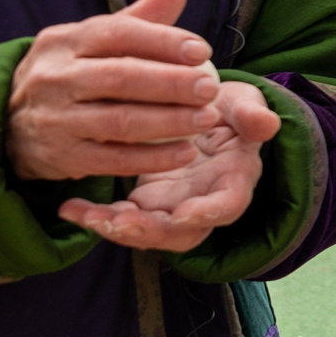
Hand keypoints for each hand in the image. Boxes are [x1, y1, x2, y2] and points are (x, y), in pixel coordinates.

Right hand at [6, 0, 226, 181]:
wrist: (8, 121)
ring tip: (207, 118)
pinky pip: (114, 160)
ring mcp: (56, 119)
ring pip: (120, 121)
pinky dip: (152, 158)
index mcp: (64, 40)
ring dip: (169, 122)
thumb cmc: (69, 73)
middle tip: (210, 88)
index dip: (162, 41)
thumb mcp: (90, 41)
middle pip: (120, 78)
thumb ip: (137, 20)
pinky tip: (186, 152)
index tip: (202, 51)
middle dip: (171, 83)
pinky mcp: (62, 156)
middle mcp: (55, 77)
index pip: (118, 33)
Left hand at [59, 80, 281, 252]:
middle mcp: (202, 203)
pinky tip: (69, 207)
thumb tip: (266, 122)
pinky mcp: (145, 202)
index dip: (208, 214)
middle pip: (180, 234)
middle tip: (119, 222)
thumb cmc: (228, 109)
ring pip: (146, 232)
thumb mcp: (243, 103)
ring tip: (85, 215)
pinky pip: (121, 217)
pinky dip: (96, 216)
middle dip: (148, 232)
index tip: (185, 213)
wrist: (204, 115)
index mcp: (233, 181)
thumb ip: (252, 112)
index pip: (227, 207)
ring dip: (116, 228)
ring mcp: (172, 206)